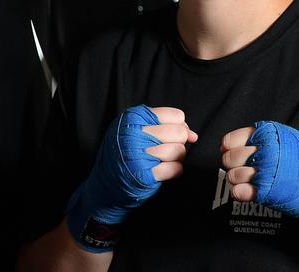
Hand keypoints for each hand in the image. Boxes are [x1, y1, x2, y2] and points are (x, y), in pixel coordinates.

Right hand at [65, 105, 196, 252]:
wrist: (105, 183)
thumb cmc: (123, 152)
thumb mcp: (134, 129)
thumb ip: (163, 125)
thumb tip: (193, 134)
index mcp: (132, 118)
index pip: (175, 116)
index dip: (180, 126)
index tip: (173, 134)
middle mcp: (134, 134)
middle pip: (179, 132)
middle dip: (180, 141)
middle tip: (169, 147)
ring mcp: (139, 155)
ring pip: (179, 150)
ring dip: (177, 157)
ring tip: (164, 159)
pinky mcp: (145, 175)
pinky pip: (176, 169)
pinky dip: (174, 170)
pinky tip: (164, 169)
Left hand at [221, 121, 298, 257]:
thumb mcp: (285, 138)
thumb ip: (257, 136)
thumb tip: (224, 145)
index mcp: (269, 135)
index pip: (232, 140)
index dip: (229, 147)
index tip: (232, 152)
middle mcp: (266, 152)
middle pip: (230, 158)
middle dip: (232, 164)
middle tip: (242, 167)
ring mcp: (266, 172)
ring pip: (232, 175)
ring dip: (237, 179)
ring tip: (249, 179)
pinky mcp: (266, 192)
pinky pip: (238, 191)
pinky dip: (239, 192)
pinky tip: (247, 190)